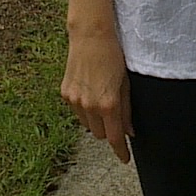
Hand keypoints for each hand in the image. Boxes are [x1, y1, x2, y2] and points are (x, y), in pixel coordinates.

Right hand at [62, 28, 132, 163]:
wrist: (91, 36)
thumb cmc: (114, 56)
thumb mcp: (126, 84)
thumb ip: (127, 110)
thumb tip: (129, 131)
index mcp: (108, 104)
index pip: (115, 138)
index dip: (121, 151)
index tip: (125, 159)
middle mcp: (89, 106)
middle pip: (100, 134)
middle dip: (109, 130)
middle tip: (115, 116)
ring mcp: (75, 100)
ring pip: (87, 125)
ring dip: (96, 121)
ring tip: (102, 100)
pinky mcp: (65, 93)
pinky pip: (77, 112)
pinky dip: (85, 109)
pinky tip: (90, 92)